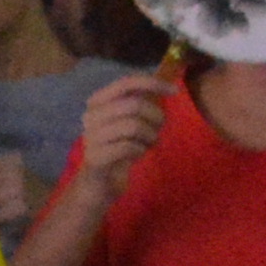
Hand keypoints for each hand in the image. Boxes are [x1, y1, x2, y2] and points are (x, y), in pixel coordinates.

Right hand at [65, 73, 171, 191]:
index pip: (126, 83)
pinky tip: (137, 155)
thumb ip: (140, 103)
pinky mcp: (96, 157)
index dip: (152, 83)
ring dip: (149, 136)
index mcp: (97, 102)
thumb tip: (164, 85)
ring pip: (133, 125)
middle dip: (155, 117)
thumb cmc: (118, 149)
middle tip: (158, 130)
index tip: (175, 91)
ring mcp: (91, 136)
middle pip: (134, 104)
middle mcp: (90, 116)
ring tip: (147, 145)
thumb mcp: (129, 122)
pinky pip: (129, 147)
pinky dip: (140, 151)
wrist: (98, 183)